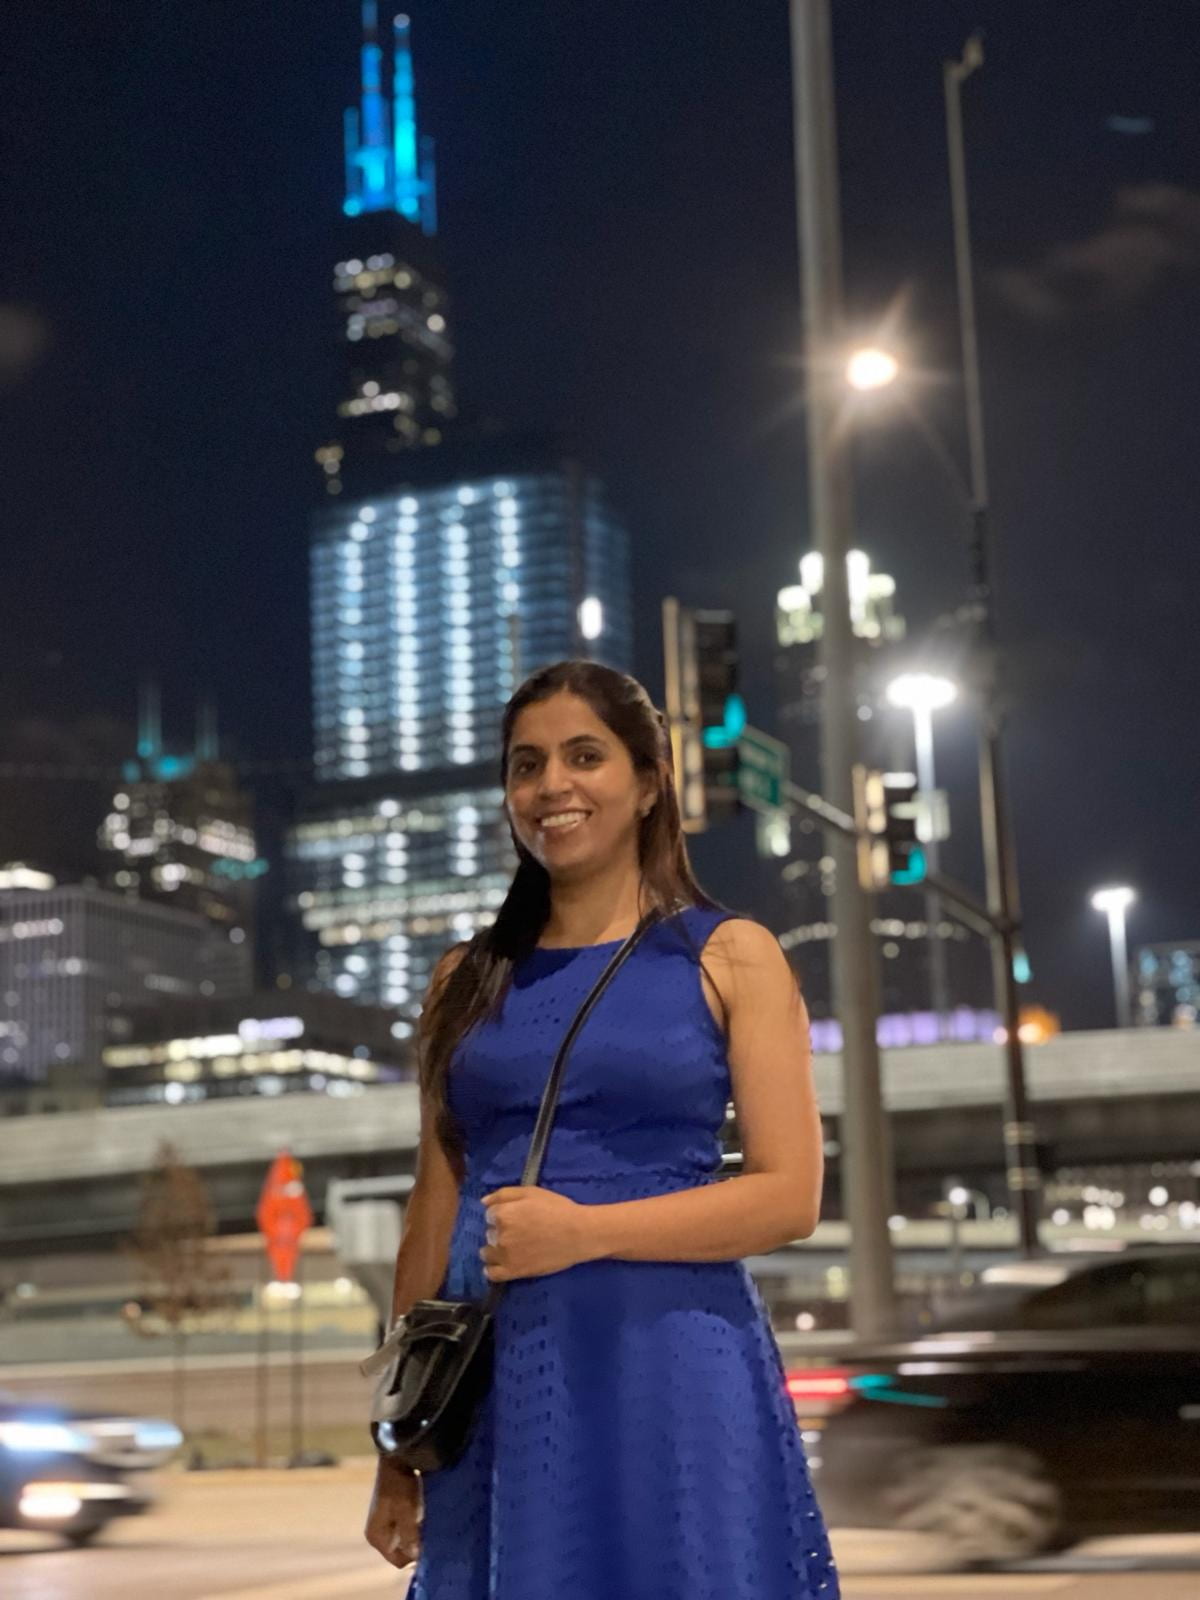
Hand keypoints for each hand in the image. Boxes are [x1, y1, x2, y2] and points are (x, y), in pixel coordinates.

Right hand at [364, 1456, 421, 1568]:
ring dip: (416, 1532)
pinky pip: (404, 1526)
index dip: (414, 1556)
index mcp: (376, 1537)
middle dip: (416, 1543)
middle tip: (429, 1532)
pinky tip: (423, 1512)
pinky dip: (414, 1522)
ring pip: (404, 1537)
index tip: (428, 1544)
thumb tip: (416, 1556)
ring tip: (427, 1521)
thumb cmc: (400, 1486)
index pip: (398, 1560)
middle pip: (401, 1550)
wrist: (395, 1457)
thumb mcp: (406, 1512)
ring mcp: (383, 1522)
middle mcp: (377, 1533)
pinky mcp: (390, 1511)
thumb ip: (410, 1536)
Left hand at [480, 1185, 601, 1280]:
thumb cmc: (557, 1209)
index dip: (503, 1214)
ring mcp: (505, 1256)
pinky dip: (492, 1270)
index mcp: (502, 1214)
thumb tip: (483, 1202)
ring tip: (512, 1248)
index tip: (516, 1217)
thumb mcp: (531, 1192)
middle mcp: (499, 1235)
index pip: (490, 1215)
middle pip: (489, 1233)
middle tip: (519, 1231)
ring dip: (494, 1249)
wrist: (578, 1234)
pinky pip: (492, 1274)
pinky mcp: (513, 1272)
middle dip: (500, 1231)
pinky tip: (501, 1264)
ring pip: (486, 1253)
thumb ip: (504, 1194)